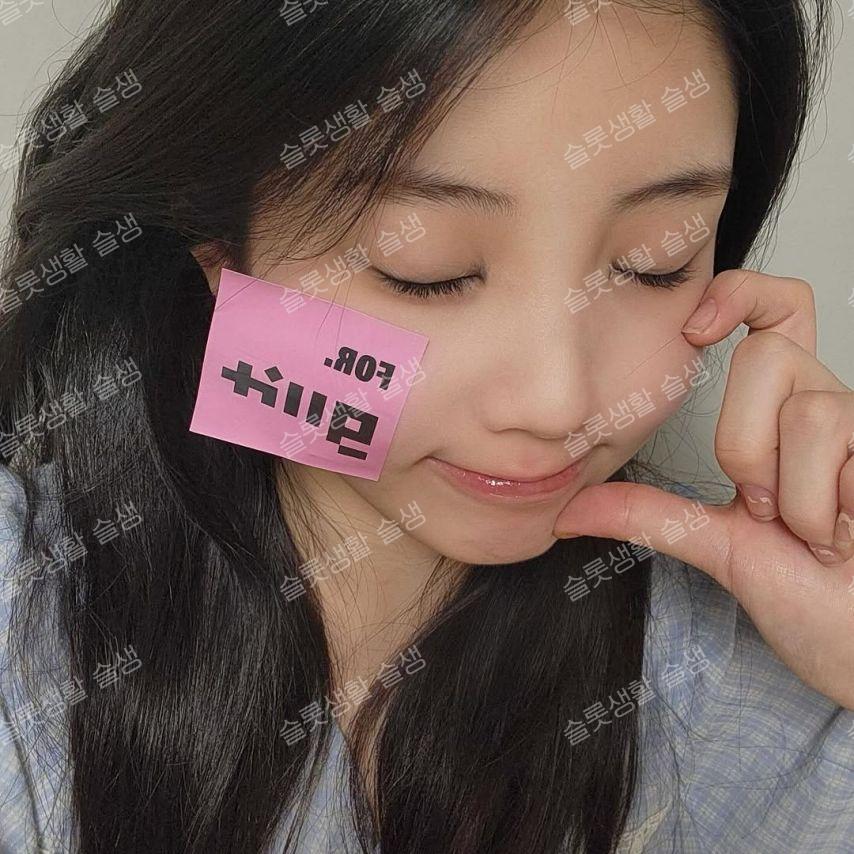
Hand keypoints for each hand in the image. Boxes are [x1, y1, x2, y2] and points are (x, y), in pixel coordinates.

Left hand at [553, 269, 853, 709]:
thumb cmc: (816, 602)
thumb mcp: (717, 548)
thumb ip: (651, 516)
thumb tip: (570, 509)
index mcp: (784, 419)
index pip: (778, 314)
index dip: (741, 292)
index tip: (693, 328)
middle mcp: (832, 409)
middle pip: (767, 354)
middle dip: (746, 447)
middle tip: (767, 509)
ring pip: (805, 410)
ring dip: (791, 496)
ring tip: (813, 534)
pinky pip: (843, 447)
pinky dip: (825, 510)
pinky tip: (848, 537)